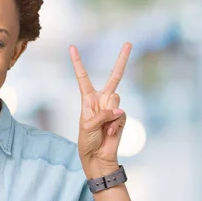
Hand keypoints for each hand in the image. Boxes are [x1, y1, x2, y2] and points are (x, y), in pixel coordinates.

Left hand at [69, 43, 130, 177]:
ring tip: (104, 127)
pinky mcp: (122, 117)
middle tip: (129, 43)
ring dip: (109, 113)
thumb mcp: (87, 125)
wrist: (98, 157)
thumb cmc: (87, 141)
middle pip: (115, 76)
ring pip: (116, 98)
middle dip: (122, 60)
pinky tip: (110, 132)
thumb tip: (119, 110)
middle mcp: (102, 100)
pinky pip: (121, 114)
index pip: (83, 77)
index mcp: (88, 98)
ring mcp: (113, 107)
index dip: (78, 62)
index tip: (72, 47)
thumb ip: (102, 114)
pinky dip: (115, 124)